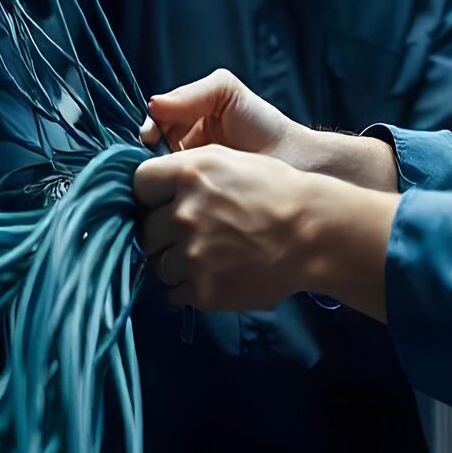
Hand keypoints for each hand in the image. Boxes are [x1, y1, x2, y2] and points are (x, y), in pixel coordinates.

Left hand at [133, 144, 399, 320]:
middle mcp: (184, 214)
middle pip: (143, 229)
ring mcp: (192, 255)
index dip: (150, 195)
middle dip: (162, 232)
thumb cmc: (276, 191)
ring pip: (158, 264)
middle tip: (192, 233)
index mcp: (189, 174)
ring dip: (176, 262)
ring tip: (209, 256)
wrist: (313, 235)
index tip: (162, 202)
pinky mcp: (203, 290)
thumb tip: (149, 185)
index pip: (138, 185)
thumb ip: (184, 169)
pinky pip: (174, 292)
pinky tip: (213, 275)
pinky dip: (189, 287)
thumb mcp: (229, 160)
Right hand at [140, 69, 398, 191]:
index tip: (150, 138)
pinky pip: (174, 206)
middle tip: (154, 162)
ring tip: (165, 184)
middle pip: (146, 160)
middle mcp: (178, 158)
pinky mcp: (198, 208)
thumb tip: (153, 104)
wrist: (298, 162)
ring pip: (156, 185)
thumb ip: (191, 94)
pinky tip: (175, 202)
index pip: (148, 130)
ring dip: (156, 184)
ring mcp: (187, 186)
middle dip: (146, 161)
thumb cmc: (263, 125)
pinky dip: (170, 204)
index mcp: (179, 129)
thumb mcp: (226, 95)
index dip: (146, 133)